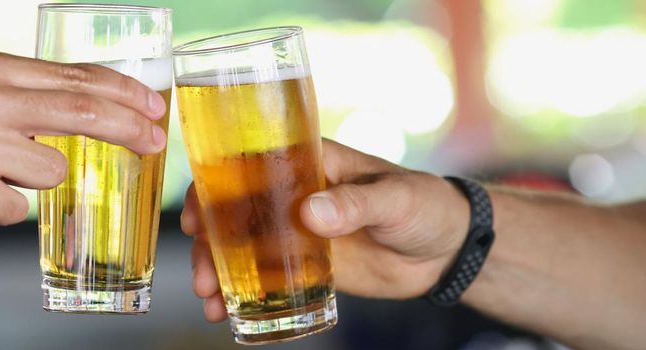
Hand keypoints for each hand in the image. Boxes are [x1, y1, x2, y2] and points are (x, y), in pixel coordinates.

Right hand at [0, 52, 166, 239]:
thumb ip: (24, 98)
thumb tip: (95, 112)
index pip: (76, 77)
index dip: (124, 93)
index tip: (154, 107)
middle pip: (83, 111)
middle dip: (129, 128)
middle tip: (155, 141)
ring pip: (52, 170)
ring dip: (32, 180)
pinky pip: (16, 207)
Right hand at [181, 139, 469, 321]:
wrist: (449, 248)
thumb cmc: (427, 203)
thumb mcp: (395, 197)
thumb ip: (356, 203)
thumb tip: (311, 212)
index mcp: (310, 161)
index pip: (248, 163)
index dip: (212, 185)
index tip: (196, 215)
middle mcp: (294, 193)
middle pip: (234, 210)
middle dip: (208, 241)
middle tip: (202, 273)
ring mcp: (297, 230)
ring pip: (242, 246)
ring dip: (218, 270)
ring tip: (210, 300)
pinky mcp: (307, 264)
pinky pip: (267, 276)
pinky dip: (244, 293)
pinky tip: (227, 314)